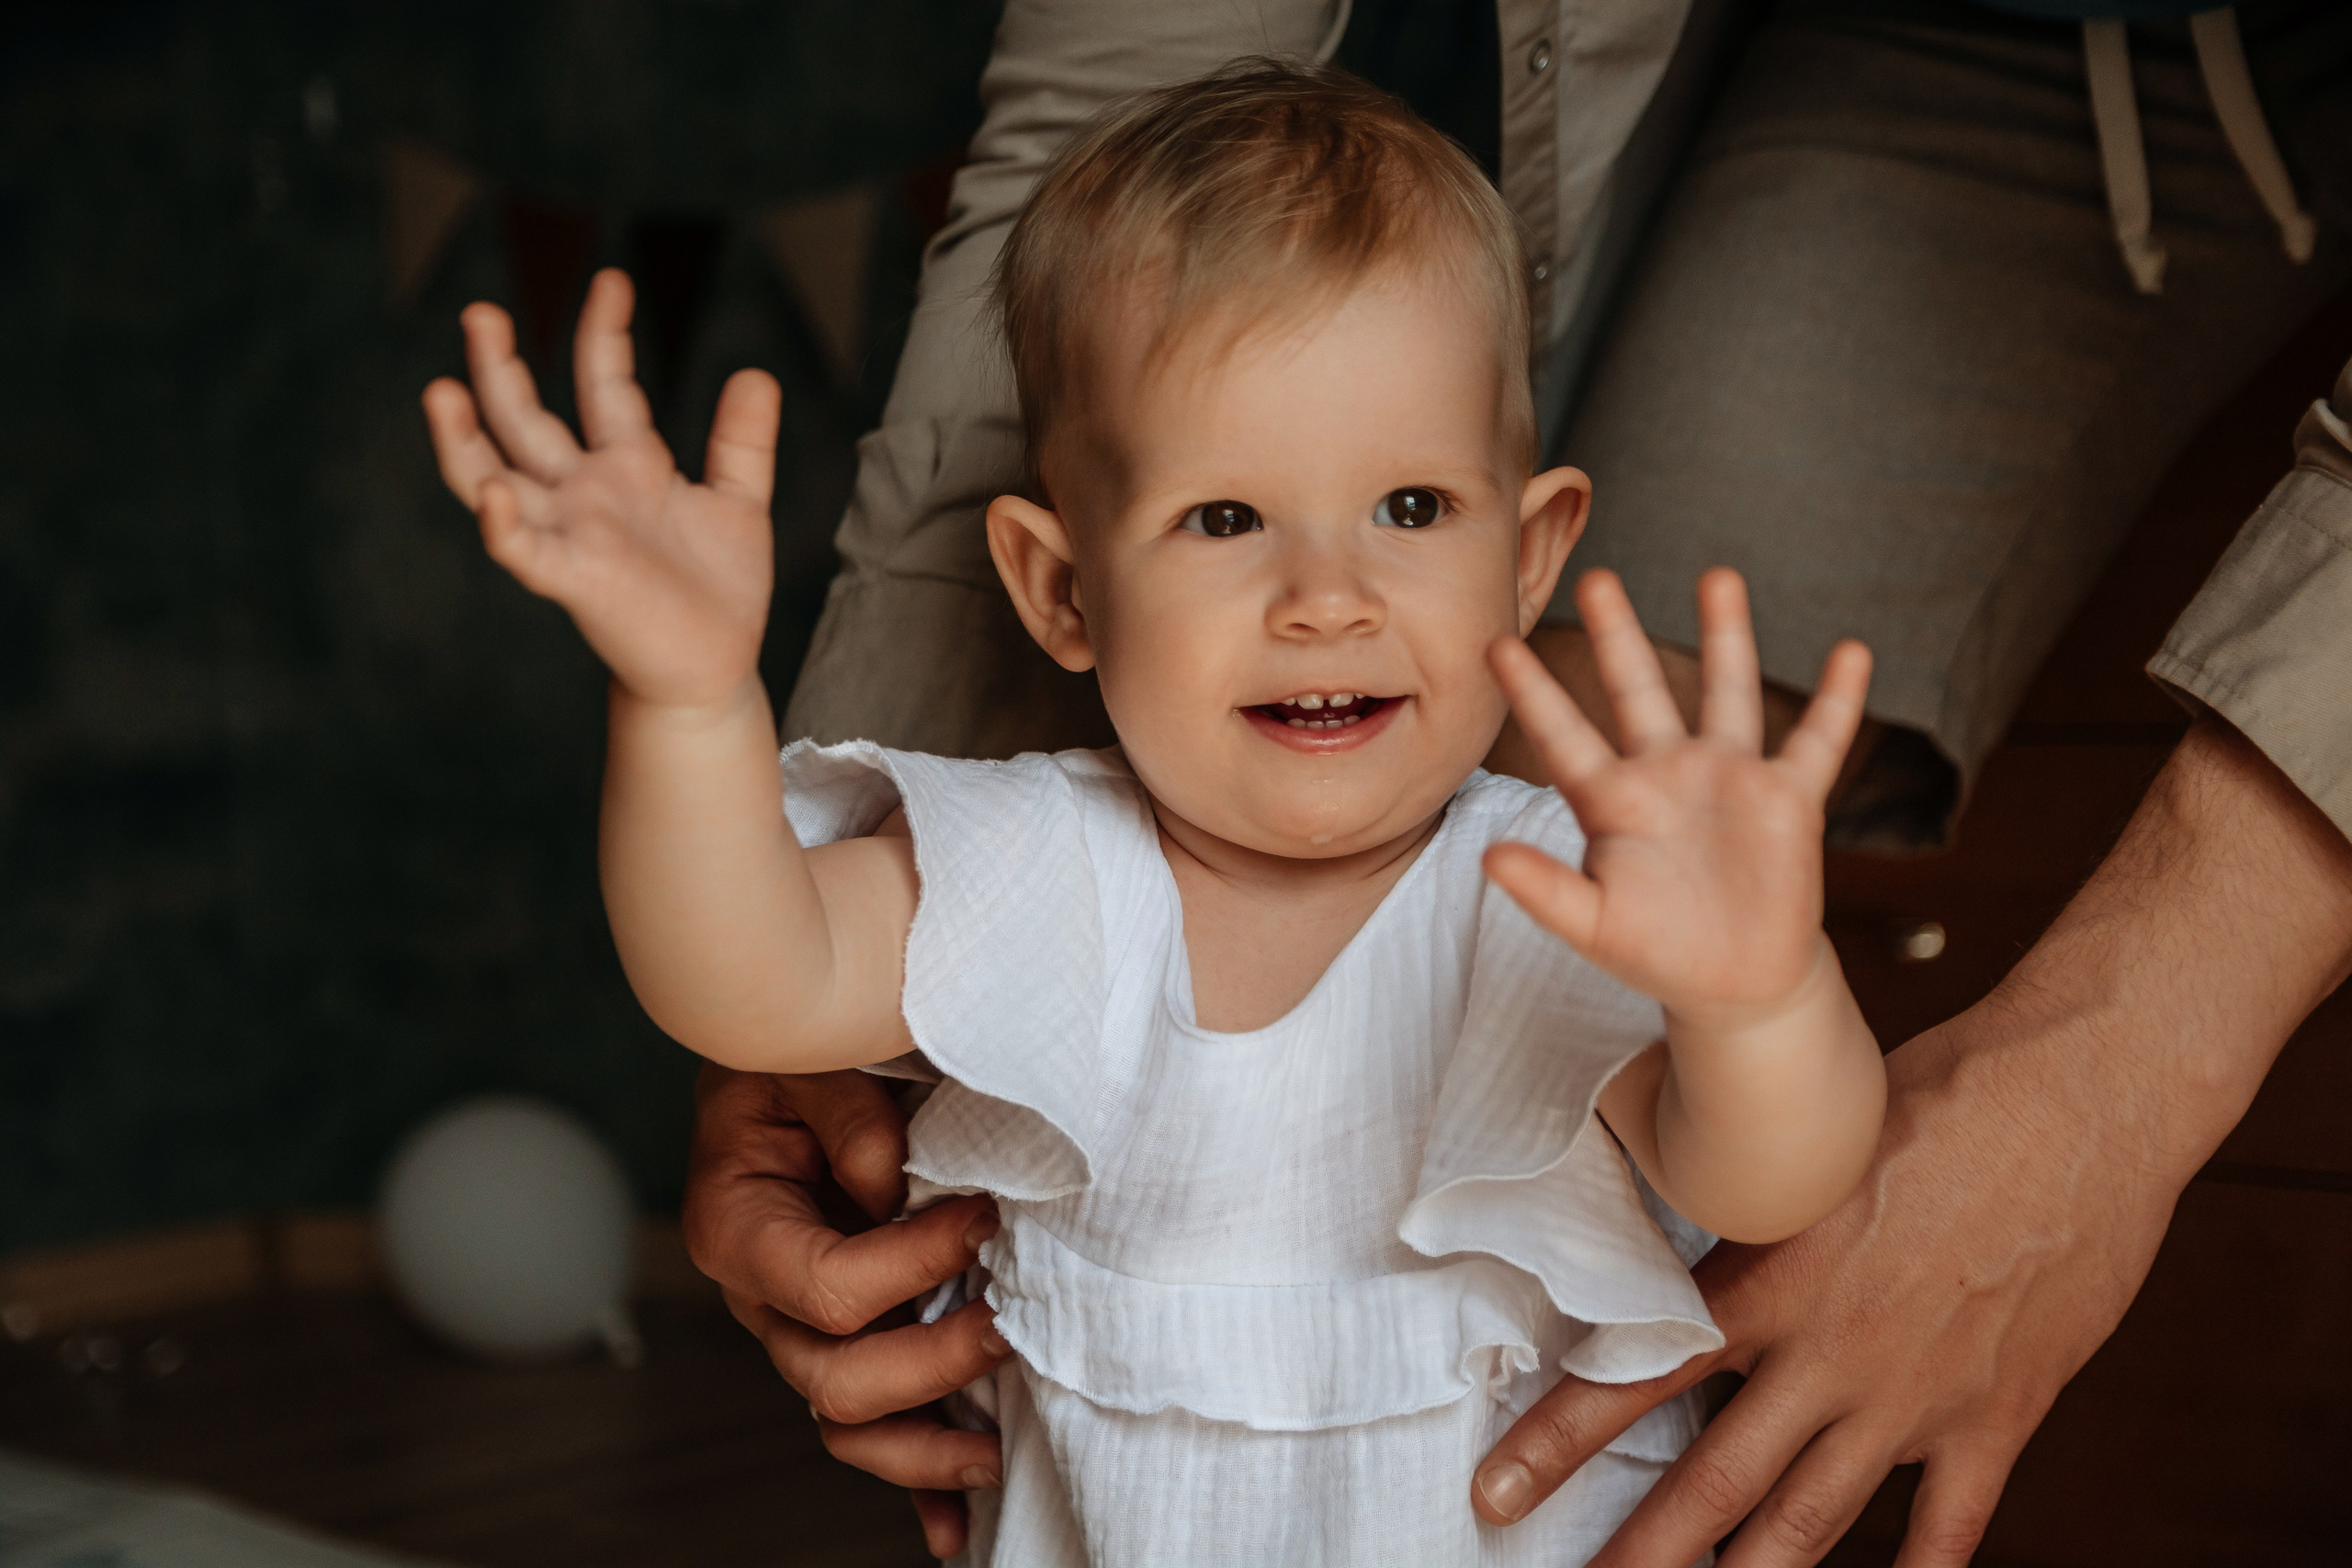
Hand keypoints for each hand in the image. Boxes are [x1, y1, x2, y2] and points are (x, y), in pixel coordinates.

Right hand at [421, 268, 780, 709]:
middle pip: (525, 421)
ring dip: (465, 439)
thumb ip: (743, 442)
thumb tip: (757, 372)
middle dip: (499, 369)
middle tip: (480, 311)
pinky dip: (506, 524)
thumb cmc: (718, 591)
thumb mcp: (739, 502)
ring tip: (440, 389)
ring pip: (497, 478)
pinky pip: (525, 550)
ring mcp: (572, 534)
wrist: (715, 667)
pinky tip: (498, 491)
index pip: (604, 385)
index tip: (611, 280)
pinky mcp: (574, 579)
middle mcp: (586, 494)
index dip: (604, 334)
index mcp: (627, 467)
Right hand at [682, 1066, 1013, 1558]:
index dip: (911, 1267)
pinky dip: (912, 1482)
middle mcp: (764, 1296)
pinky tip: (955, 1528)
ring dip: (923, 1445)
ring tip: (996, 1447)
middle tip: (1007, 1326)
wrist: (784, 1066)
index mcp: (741, 1229)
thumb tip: (888, 1182)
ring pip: (847, 1423)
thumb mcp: (807, 1056)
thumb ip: (843, 1108)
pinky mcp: (848, 1340)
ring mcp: (803, 1329)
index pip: (827, 1287)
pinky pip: (870, 1429)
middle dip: (930, 1363)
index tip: (983, 1221)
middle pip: (835, 1374)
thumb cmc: (793, 1055)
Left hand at [1469, 719, 2351, 1563]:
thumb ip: (1752, 1203)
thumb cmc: (1945, 1095)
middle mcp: (1832, 1354)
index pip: (1641, 1374)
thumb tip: (1689, 1203)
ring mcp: (1914, 1397)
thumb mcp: (1813, 1142)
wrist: (2082, 1101)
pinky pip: (1947, 1527)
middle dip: (1643, 1549)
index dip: (1560, 1440)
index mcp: (1773, 1282)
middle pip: (1715, 1479)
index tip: (1498, 1491)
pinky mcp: (1998, 1418)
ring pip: (1811, 1520)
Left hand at [1483, 569, 1870, 1023]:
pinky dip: (1838, 701)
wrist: (1732, 983)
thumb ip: (1544, 890)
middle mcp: (1667, 775)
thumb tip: (1487, 858)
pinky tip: (1852, 652)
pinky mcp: (1788, 801)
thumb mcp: (1591, 926)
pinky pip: (1817, 741)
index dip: (1532, 691)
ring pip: (1727, 693)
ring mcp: (1729, 780)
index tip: (1497, 641)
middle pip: (1638, 689)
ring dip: (1727, 636)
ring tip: (1717, 575)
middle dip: (1620, 635)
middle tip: (1596, 575)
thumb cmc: (1653, 951)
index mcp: (1612, 801)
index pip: (1562, 735)